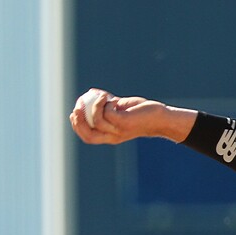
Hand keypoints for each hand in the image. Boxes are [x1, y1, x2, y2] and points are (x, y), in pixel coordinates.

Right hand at [69, 89, 187, 144]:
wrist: (162, 118)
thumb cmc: (142, 113)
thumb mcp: (120, 110)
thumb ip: (106, 106)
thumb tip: (90, 95)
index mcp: (110, 136)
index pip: (88, 138)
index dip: (77, 126)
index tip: (74, 112)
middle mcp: (113, 136)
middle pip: (88, 136)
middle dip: (79, 121)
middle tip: (78, 106)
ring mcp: (119, 130)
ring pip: (97, 121)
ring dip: (94, 106)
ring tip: (103, 96)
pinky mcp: (125, 122)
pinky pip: (108, 112)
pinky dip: (106, 103)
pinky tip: (115, 99)